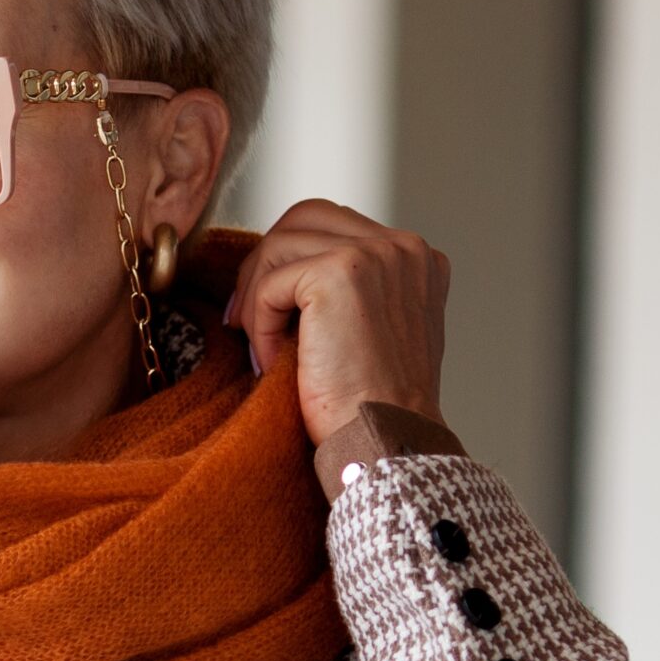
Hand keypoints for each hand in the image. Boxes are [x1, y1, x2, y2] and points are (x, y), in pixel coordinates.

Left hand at [228, 200, 449, 451]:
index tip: (264, 315)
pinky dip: (259, 325)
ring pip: (278, 245)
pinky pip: (270, 283)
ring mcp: (376, 254)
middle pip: (303, 218)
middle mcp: (403, 247)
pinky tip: (272, 363)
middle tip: (244, 322)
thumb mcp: (371, 332)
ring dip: (257, 300)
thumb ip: (348, 293)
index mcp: (415, 258)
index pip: (332, 227)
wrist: (383, 442)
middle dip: (264, 267)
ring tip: (264, 350)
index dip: (288, 266)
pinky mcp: (341, 272)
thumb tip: (280, 275)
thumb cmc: (371, 406)